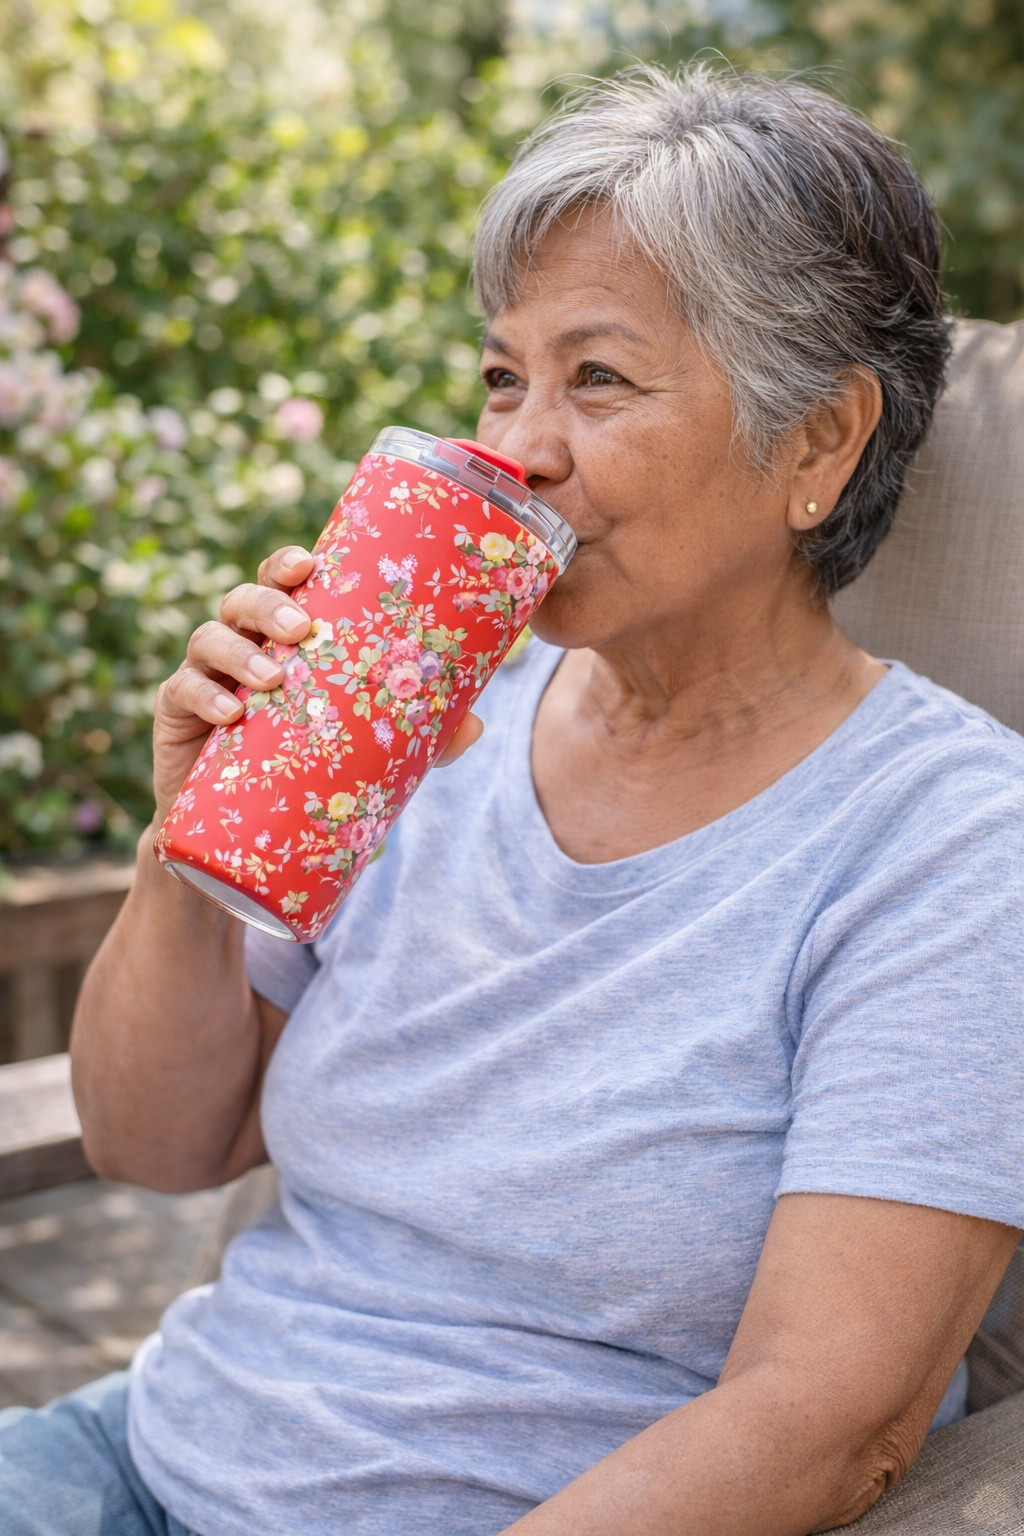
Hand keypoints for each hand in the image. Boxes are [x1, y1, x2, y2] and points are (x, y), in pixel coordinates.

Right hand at [151, 545, 482, 822]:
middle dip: (268, 602)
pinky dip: (205, 696)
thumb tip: (474, 726)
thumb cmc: (310, 770)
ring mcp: (205, 676)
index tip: (310, 561)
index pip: (282, 582)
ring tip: (272, 678)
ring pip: (209, 636)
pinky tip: (230, 715)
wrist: (244, 835)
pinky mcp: (175, 714)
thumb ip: (422, 737)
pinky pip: (182, 691)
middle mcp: (244, 644)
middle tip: (299, 626)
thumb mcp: (371, 751)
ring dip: (239, 650)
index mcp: (286, 637)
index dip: (289, 563)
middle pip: (245, 598)